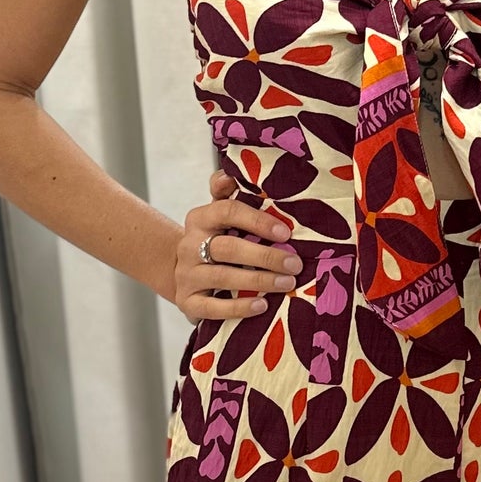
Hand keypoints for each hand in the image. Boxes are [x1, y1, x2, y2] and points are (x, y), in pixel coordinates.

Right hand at [172, 168, 297, 317]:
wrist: (186, 274)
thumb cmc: (217, 240)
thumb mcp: (221, 216)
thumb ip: (229, 194)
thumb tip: (230, 173)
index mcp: (200, 218)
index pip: (227, 211)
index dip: (257, 221)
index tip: (285, 233)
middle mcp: (190, 245)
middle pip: (227, 248)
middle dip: (265, 257)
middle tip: (295, 264)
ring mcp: (187, 275)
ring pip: (223, 277)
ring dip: (259, 281)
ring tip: (287, 283)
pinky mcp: (188, 302)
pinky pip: (213, 308)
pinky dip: (239, 308)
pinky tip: (262, 306)